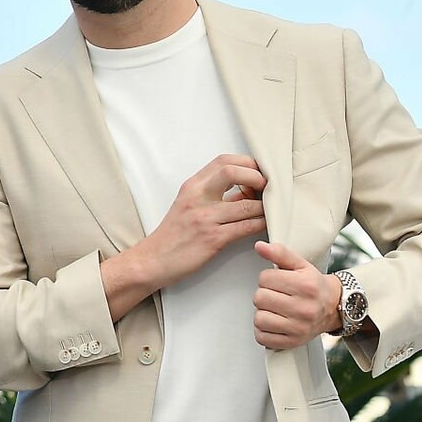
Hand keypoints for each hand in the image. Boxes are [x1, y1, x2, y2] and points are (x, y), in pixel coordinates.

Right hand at [128, 154, 266, 292]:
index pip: (224, 161)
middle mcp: (198, 198)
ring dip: (265, 207)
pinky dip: (261, 225)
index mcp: (192, 186)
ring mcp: (205, 218)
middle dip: (257, 177)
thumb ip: (213, 194)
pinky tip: (265, 226)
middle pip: (233, 171)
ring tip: (270, 210)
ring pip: (248, 204)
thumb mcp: (188, 205)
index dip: (247, 163)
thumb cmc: (172, 235)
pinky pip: (247, 227)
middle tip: (267, 189)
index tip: (258, 174)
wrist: (152, 261)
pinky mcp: (213, 239)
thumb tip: (247, 190)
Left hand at [252, 241, 341, 349]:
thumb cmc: (314, 286)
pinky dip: (264, 330)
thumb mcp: (301, 265)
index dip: (267, 278)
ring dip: (262, 313)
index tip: (277, 281)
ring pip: (259, 318)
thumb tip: (259, 246)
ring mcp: (298, 327)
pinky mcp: (292, 342)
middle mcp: (304, 308)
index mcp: (305, 286)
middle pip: (259, 298)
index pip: (264, 278)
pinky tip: (275, 322)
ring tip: (275, 309)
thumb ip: (279, 253)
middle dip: (264, 295)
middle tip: (277, 295)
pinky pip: (262, 337)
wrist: (334, 308)